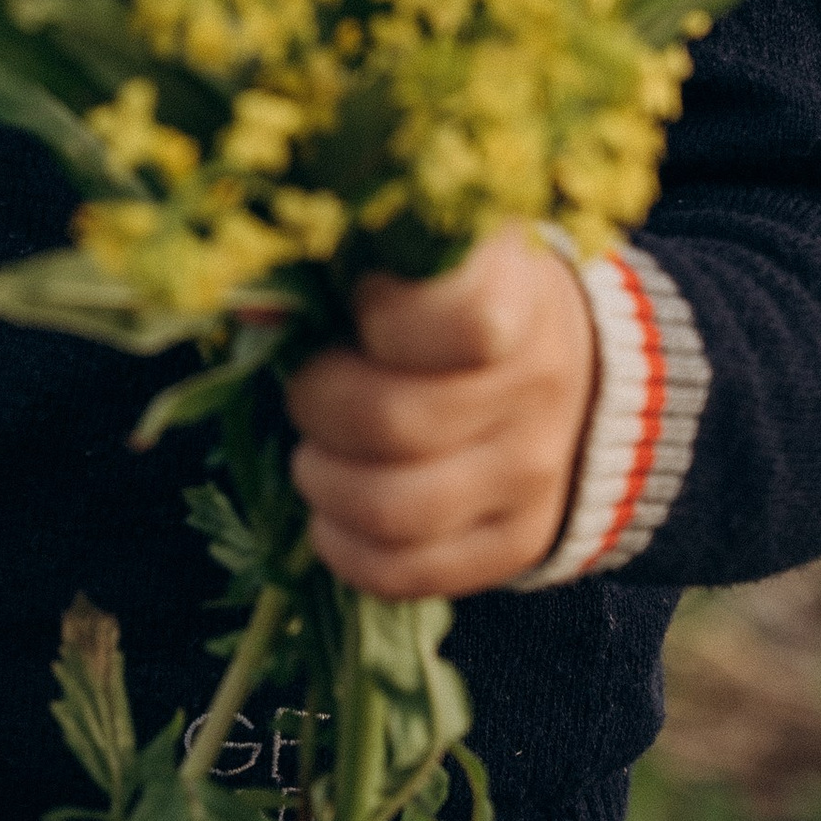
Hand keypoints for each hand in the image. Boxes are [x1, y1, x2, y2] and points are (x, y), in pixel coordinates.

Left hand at [283, 228, 596, 598]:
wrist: (565, 359)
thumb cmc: (455, 288)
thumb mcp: (418, 248)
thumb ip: (345, 259)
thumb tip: (254, 309)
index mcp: (515, 291)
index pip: (462, 321)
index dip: (381, 317)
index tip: (360, 303)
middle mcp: (537, 386)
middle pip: (394, 422)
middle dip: (317, 406)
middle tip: (307, 391)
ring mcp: (534, 473)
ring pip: (394, 510)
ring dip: (322, 484)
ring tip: (313, 456)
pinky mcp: (517, 542)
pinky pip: (407, 573)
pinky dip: (343, 549)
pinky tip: (329, 515)